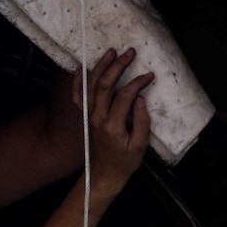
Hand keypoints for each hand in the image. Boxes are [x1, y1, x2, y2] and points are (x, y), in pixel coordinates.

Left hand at [82, 48, 152, 199]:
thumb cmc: (124, 162)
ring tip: (110, 52)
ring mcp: (89, 116)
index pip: (125, 95)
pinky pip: (78, 96)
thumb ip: (141, 122)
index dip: (138, 82)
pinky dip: (78, 81)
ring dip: (100, 66)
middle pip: (105, 84)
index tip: (149, 75)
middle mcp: (97, 117)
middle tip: (130, 52)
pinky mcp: (85, 117)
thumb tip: (140, 99)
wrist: (104, 174)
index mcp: (112, 125)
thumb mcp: (140, 146)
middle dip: (118, 66)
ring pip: (91, 85)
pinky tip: (80, 68)